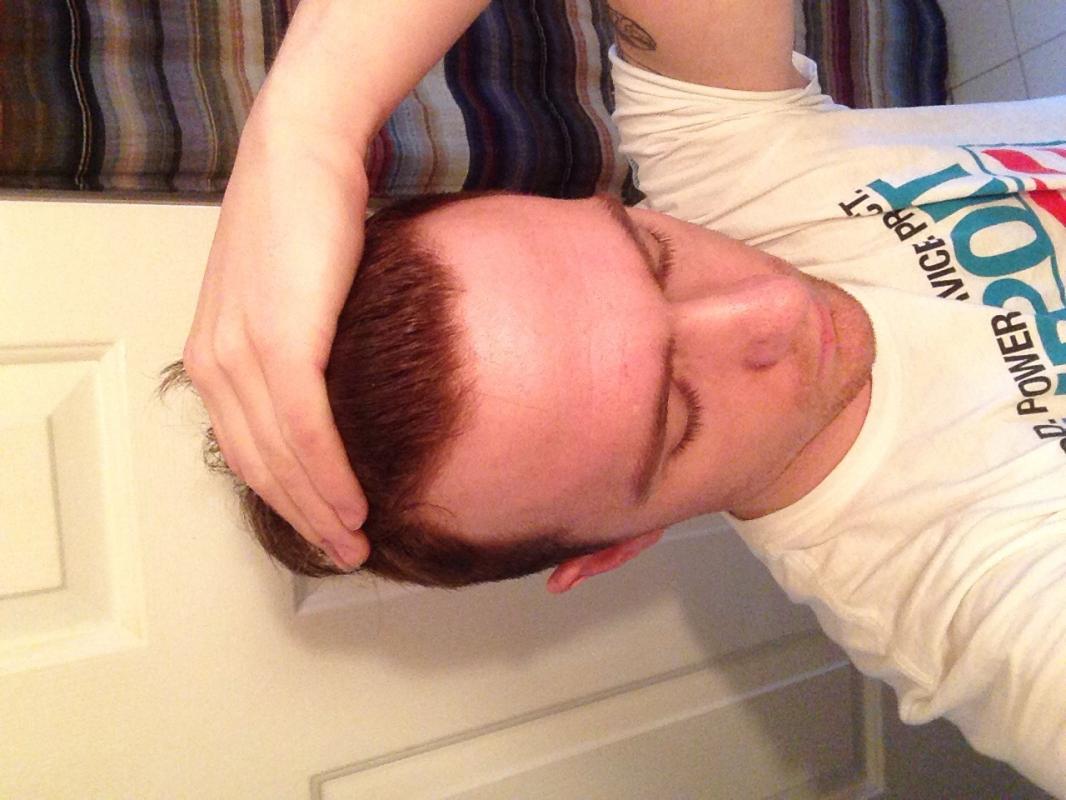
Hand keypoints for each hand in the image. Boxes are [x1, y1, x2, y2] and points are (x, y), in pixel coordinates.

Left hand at [183, 108, 370, 569]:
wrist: (303, 151)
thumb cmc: (304, 213)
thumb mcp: (289, 294)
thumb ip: (297, 347)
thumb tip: (338, 389)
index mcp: (211, 357)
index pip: (244, 450)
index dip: (284, 497)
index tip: (322, 526)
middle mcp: (214, 364)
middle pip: (258, 466)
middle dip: (303, 518)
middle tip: (345, 554)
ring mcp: (242, 354)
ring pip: (281, 458)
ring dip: (322, 509)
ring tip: (357, 542)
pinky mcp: (280, 342)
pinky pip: (307, 429)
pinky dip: (331, 474)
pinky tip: (356, 503)